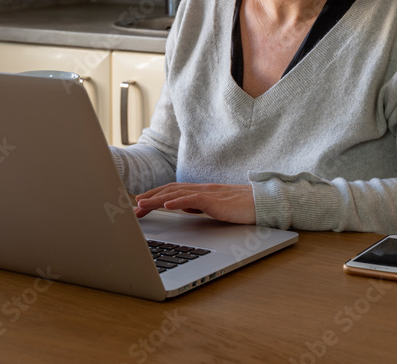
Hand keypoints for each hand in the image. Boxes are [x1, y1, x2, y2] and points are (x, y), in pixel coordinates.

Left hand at [134, 183, 255, 224]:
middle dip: (150, 198)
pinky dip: (178, 202)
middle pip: (169, 191)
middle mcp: (201, 189)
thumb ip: (198, 205)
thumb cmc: (241, 207)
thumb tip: (183, 208)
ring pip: (177, 194)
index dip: (154, 196)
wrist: (262, 203)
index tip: (140, 204)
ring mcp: (207, 193)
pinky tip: (166, 207)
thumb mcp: (214, 206)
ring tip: (142, 205)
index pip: (172, 191)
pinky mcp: (215, 200)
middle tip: (134, 208)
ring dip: (157, 199)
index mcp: (200, 191)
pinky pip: (193, 200)